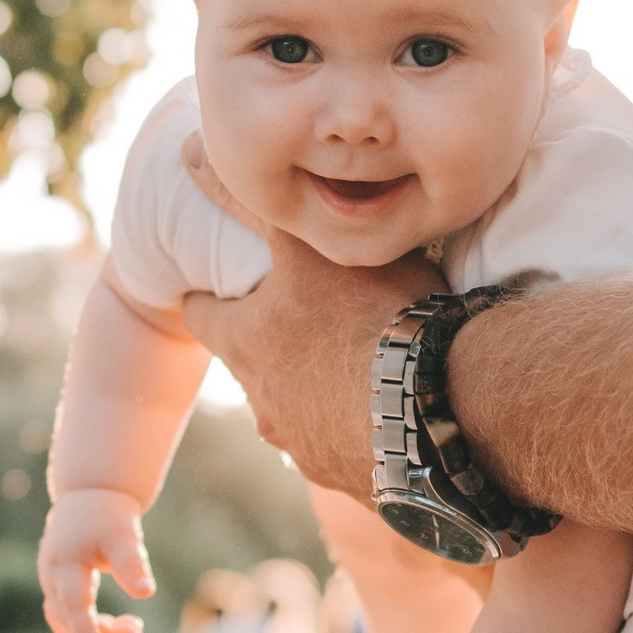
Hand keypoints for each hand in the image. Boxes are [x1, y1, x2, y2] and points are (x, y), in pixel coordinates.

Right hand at [38, 488, 155, 632]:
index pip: (73, 607)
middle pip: (67, 620)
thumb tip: (145, 594)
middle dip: (102, 632)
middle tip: (137, 629)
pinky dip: (89, 624)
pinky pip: (67, 614)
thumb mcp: (124, 536)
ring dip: (95, 631)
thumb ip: (132, 565)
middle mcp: (51, 576)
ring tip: (132, 626)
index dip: (87, 631)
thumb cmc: (108, 515)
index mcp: (65, 564)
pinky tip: (114, 623)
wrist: (89, 494)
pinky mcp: (58, 584)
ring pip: (64, 621)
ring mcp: (51, 581)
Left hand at [178, 130, 441, 495]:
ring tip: (359, 372)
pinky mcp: (360, 480)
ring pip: (299, 417)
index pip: (205, 318)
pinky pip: (353, 449)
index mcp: (249, 347)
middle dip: (270, 350)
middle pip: (253, 372)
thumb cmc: (372, 317)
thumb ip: (250, 201)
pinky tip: (397, 412)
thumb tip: (191, 152)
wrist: (440, 411)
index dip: (209, 300)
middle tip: (301, 325)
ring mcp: (311, 450)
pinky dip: (364, 429)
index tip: (212, 290)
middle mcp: (267, 407)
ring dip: (318, 396)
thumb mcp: (307, 245)